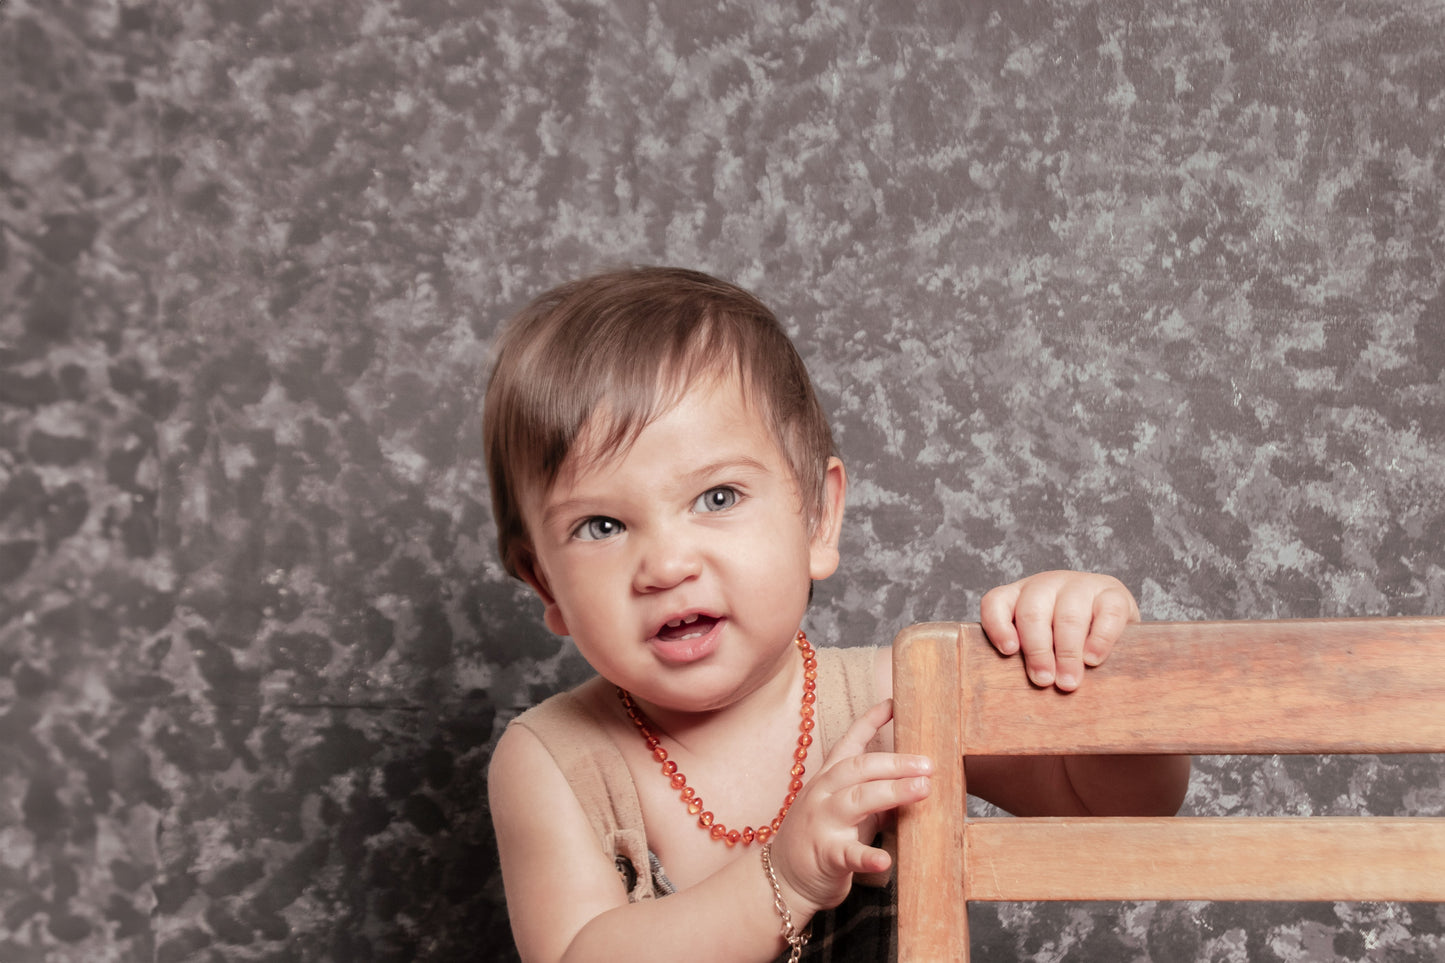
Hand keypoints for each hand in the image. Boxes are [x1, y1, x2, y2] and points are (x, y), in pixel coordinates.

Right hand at [768, 699, 931, 914]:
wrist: (782, 879)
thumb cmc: (820, 840)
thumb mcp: (845, 809)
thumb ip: (874, 794)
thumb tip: (914, 780)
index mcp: (828, 779)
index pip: (850, 742)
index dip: (871, 721)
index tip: (894, 703)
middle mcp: (823, 794)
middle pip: (859, 768)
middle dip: (895, 762)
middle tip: (928, 764)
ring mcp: (822, 823)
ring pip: (857, 799)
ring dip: (892, 792)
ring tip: (922, 789)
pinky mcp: (826, 855)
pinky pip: (848, 854)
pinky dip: (868, 857)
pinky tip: (886, 859)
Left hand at [979, 570, 1138, 690]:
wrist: (1110, 628)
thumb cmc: (1066, 645)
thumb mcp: (1040, 648)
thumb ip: (1026, 660)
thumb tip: (1019, 697)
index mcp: (1019, 596)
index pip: (996, 602)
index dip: (998, 626)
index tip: (1009, 652)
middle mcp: (1046, 585)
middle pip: (1032, 612)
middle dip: (1037, 650)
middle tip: (1044, 681)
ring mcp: (1080, 585)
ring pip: (1068, 615)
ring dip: (1067, 652)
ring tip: (1068, 682)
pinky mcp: (1113, 593)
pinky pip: (1107, 612)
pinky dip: (1099, 638)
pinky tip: (1093, 659)